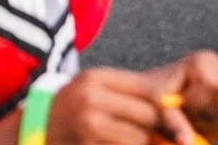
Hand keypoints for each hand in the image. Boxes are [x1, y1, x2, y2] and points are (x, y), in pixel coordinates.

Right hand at [47, 68, 167, 144]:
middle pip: (149, 116)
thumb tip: (177, 117)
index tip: (177, 122)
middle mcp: (91, 100)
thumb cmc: (76, 107)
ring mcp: (88, 126)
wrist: (39, 129)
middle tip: (145, 130)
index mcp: (95, 78)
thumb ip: (132, 94)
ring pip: (140, 139)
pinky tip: (112, 144)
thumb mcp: (97, 89)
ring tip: (121, 137)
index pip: (150, 92)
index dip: (169, 109)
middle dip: (154, 127)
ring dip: (139, 143)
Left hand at [147, 52, 217, 143]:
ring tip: (196, 122)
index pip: (212, 85)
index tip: (181, 105)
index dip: (196, 101)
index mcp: (206, 61)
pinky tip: (214, 130)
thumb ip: (173, 120)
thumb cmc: (158, 96)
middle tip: (187, 118)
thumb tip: (187, 142)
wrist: (162, 101)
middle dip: (204, 118)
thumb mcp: (158, 103)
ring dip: (216, 129)